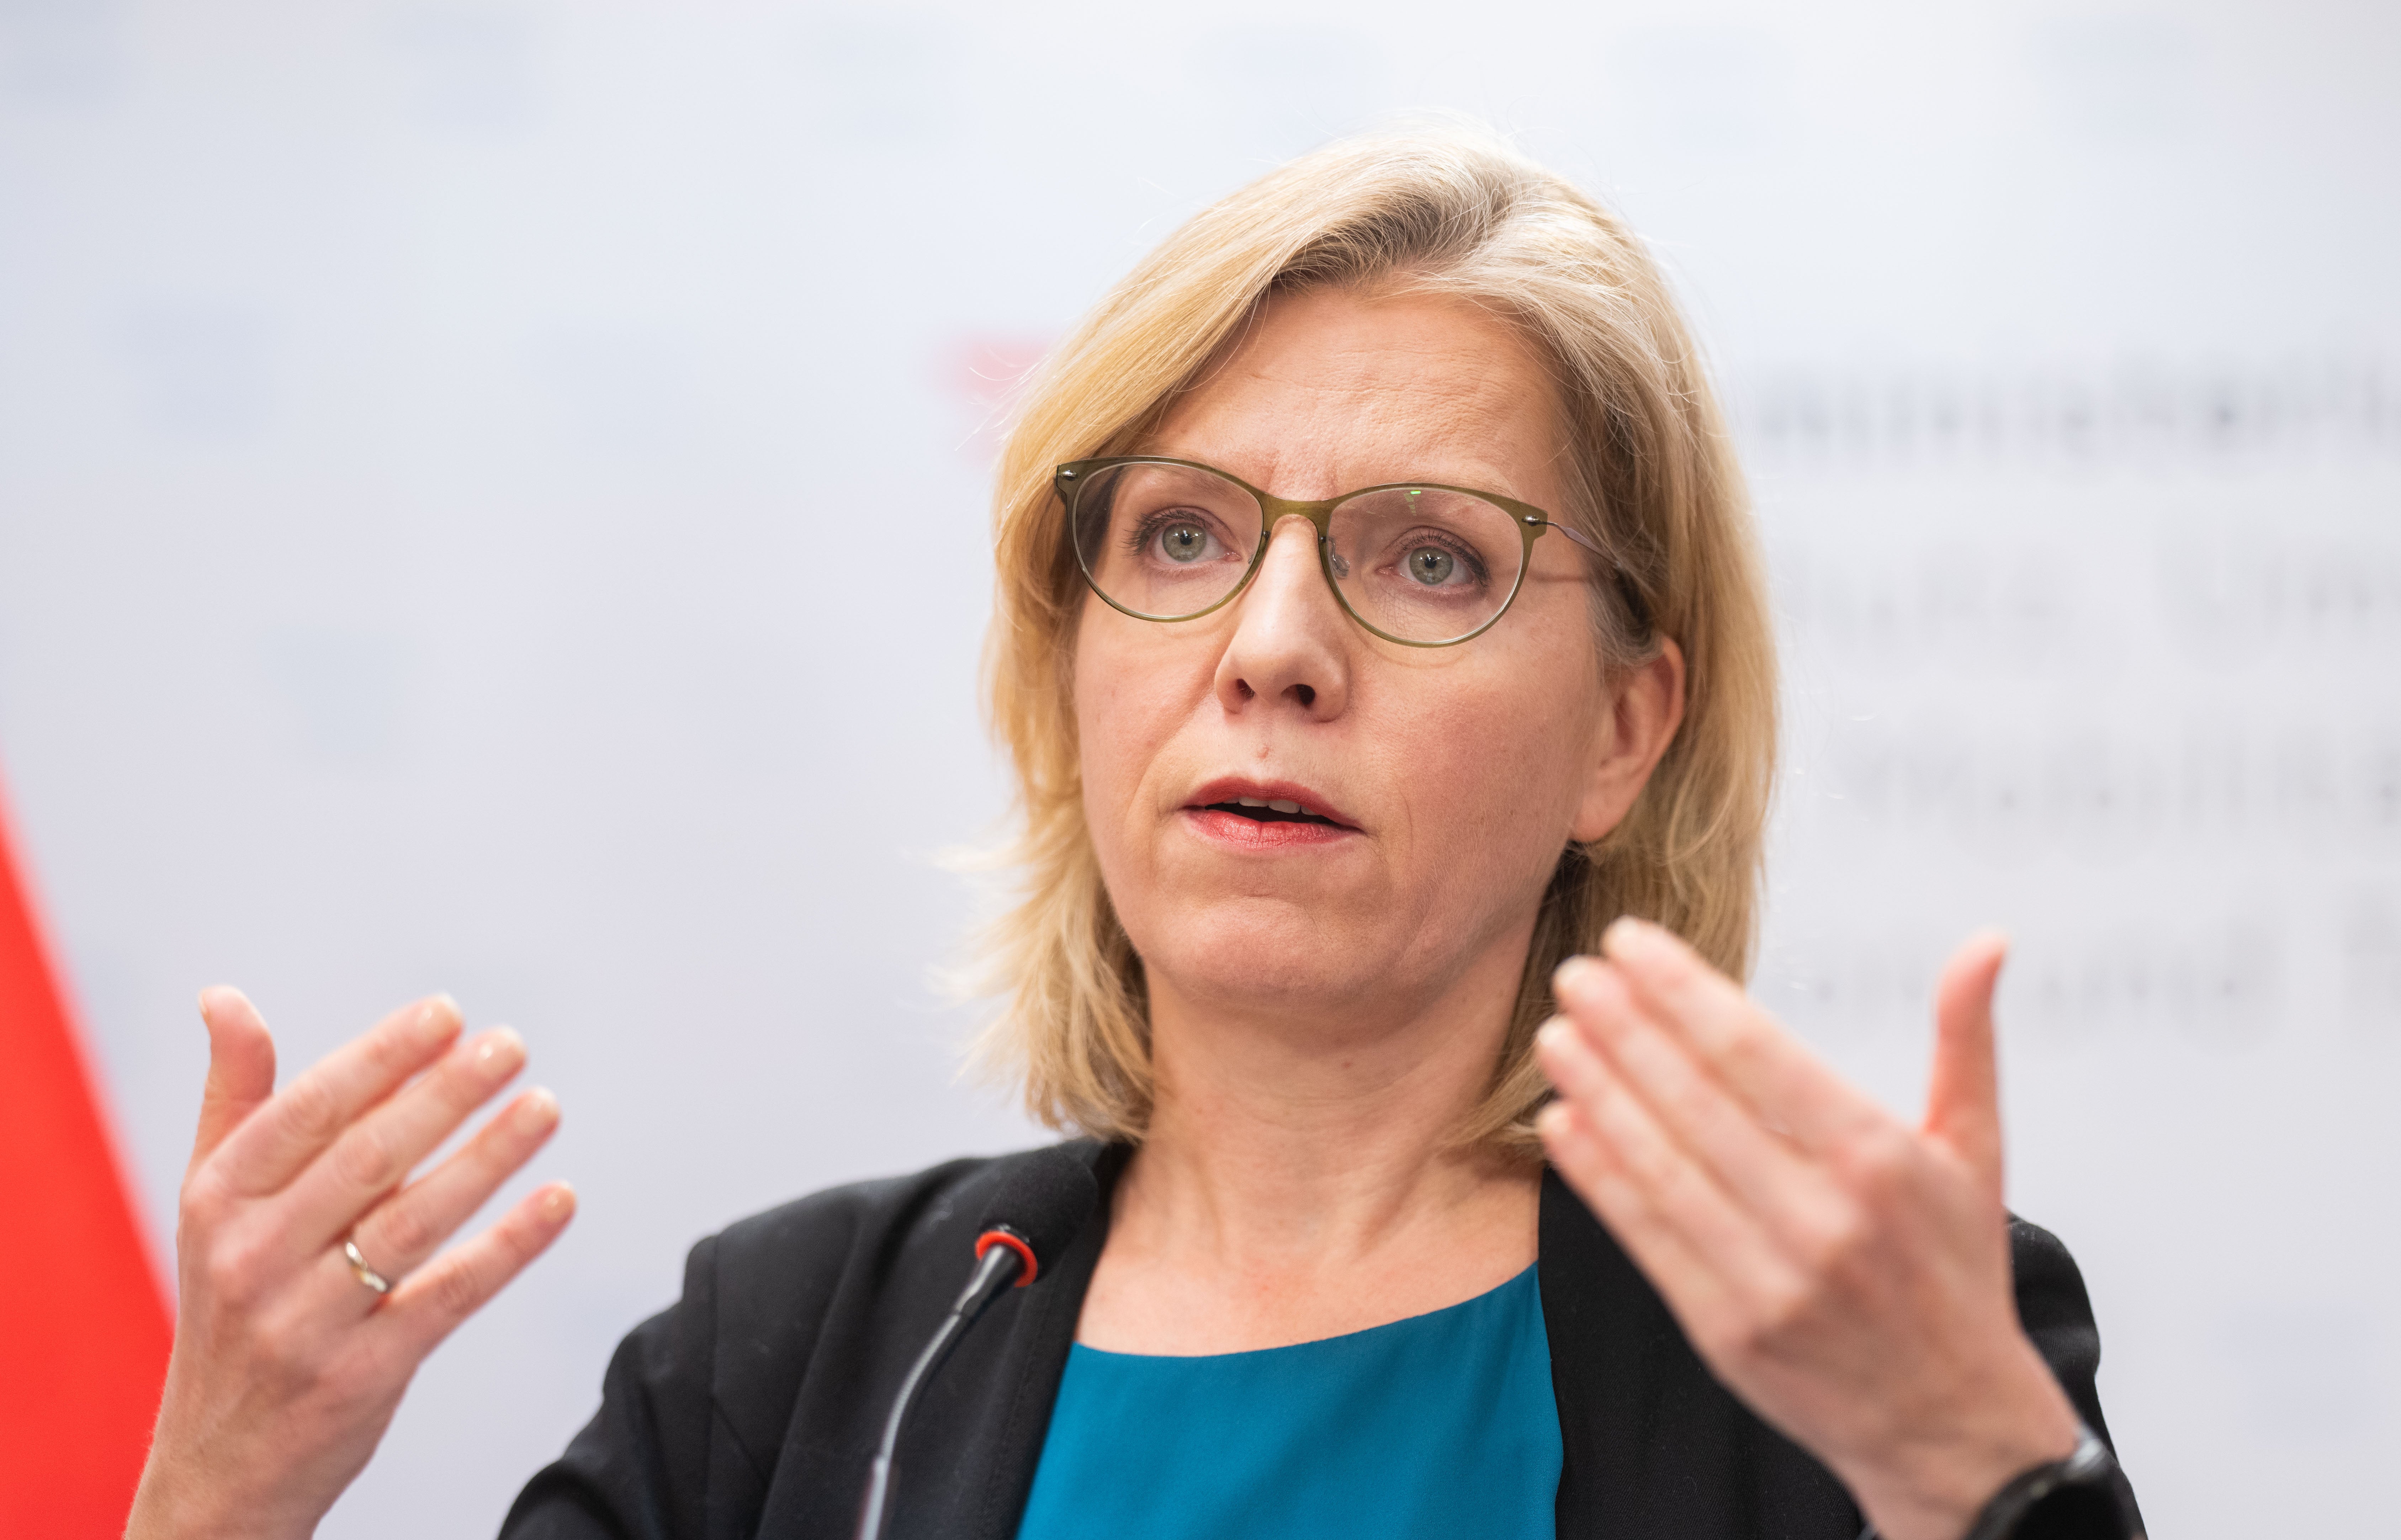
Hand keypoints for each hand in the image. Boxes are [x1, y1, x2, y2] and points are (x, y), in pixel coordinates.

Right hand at [126, 989, 574, 1539]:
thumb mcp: (212, 1205)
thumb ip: (236, 1100)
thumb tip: (224, 997)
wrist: (217, 1467)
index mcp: (217, 1202)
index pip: (309, 1111)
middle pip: (368, 1158)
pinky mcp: (363, 1375)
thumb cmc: (231, 1304)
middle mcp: (253, 1258)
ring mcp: (307, 1322)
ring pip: (413, 1222)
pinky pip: (450, 1295)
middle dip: (446, 1094)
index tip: (449, 1012)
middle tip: (511, 1044)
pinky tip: (561, 1199)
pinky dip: (510, 1245)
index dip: (382, 1057)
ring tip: (546, 1106)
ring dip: (488, 1157)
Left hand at [1533, 920, 2079, 1539]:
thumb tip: (1986, 941)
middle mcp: (1822, 1217)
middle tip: (1575, 973)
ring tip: (1554, 1034)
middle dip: (1624, 1028)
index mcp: (1879, 1159)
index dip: (1682, 991)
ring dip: (1597, 1092)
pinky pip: (1645, 1235)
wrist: (1952, 1426)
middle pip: (1695, 1101)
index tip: (1630, 943)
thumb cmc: (1955, 1273)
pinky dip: (1596, 1176)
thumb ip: (1967, 1039)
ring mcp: (1769, 1279)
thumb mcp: (1977, 1151)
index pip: (1756, 1052)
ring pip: (1659, 1165)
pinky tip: (1562, 1123)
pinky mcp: (1725, 1330)